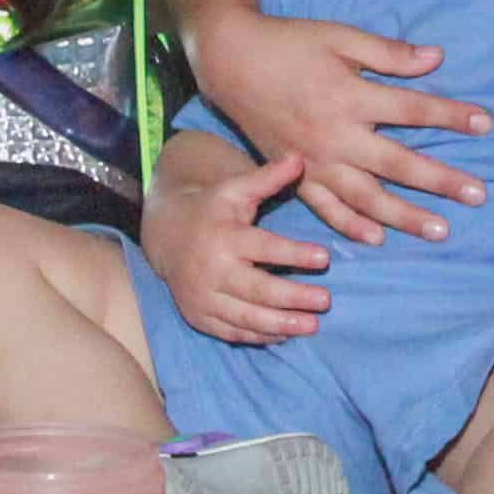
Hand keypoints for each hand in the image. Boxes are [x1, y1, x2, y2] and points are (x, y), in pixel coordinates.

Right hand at [147, 146, 333, 342]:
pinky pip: (232, 332)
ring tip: (312, 325)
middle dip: (294, 298)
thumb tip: (300, 157)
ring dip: (281, 323)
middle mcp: (212, 270)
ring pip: (246, 317)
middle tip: (326, 300)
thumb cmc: (212, 210)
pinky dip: (259, 336)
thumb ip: (268, 178)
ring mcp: (203, 297)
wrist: (167, 236)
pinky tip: (286, 333)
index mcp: (225, 237)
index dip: (295, 254)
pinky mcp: (200, 317)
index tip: (324, 258)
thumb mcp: (236, 189)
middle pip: (258, 290)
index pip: (265, 248)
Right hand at [184, 6, 483, 244]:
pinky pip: (325, 207)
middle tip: (478, 196)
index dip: (452, 115)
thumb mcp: (340, 37)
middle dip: (440, 181)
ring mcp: (314, 160)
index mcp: (350, 96)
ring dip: (404, 216)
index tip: (487, 124)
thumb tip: (436, 58)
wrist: (230, 61)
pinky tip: (377, 238)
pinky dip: (350, 225)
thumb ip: (388, 53)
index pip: (414, 109)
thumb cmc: (290, 43)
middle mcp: (335, 135)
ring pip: (366, 197)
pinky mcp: (295, 174)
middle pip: (398, 163)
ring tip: (439, 230)